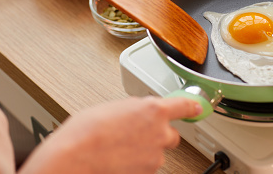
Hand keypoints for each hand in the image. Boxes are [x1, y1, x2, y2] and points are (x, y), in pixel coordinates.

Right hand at [19, 96, 201, 173]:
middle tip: (137, 134)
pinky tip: (117, 159)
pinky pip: (145, 167)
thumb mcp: (112, 108)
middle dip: (158, 134)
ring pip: (156, 153)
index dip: (191, 106)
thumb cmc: (86, 131)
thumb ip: (133, 110)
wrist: (75, 158)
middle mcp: (159, 133)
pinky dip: (135, 164)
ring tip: (119, 148)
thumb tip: (136, 114)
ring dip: (144, 151)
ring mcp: (154, 157)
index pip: (182, 106)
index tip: (197, 107)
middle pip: (171, 135)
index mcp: (152, 110)